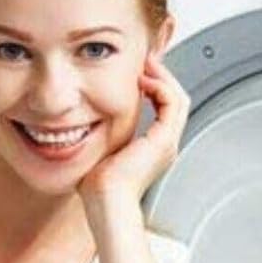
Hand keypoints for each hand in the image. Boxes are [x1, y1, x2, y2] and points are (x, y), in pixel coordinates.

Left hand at [77, 49, 189, 207]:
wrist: (106, 202)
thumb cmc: (98, 186)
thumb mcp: (101, 151)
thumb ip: (101, 134)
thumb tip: (83, 120)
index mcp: (154, 148)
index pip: (165, 108)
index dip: (155, 85)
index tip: (138, 71)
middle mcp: (166, 144)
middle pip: (176, 100)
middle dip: (161, 76)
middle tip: (145, 60)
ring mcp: (167, 142)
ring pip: (177, 98)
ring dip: (162, 76)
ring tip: (146, 64)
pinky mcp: (163, 140)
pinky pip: (172, 102)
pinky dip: (160, 86)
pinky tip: (143, 80)